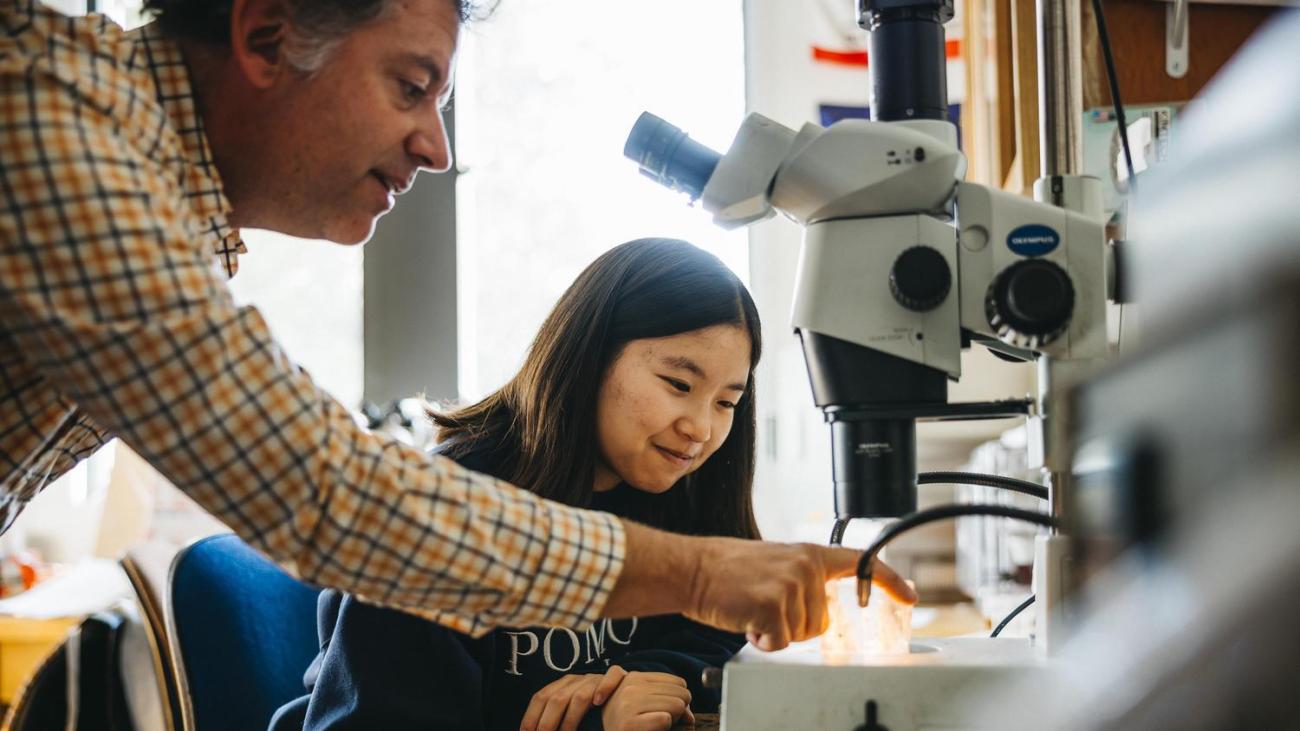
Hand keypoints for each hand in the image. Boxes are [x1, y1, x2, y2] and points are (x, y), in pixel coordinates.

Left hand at [520, 666, 629, 730]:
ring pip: (581, 694)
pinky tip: (598, 702)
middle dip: (546, 722)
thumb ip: (559, 719)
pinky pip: (611, 677)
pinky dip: (604, 688)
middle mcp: (578, 679)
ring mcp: (597, 678)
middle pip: (557, 698)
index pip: (541, 697)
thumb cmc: (598, 709)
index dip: (531, 716)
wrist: (630, 695)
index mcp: (564, 685)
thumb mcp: (573, 711)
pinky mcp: (619, 677)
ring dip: (571, 718)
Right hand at [600, 671, 693, 730]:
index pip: (678, 682)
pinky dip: (665, 728)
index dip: (679, 699)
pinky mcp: (630, 723)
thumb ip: (666, 699)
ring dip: (673, 720)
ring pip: (677, 705)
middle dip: (679, 710)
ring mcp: (629, 704)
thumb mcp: (641, 703)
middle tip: (662, 721)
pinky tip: (650, 730)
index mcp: (633, 678)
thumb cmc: (625, 724)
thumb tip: (689, 714)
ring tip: (655, 726)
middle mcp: (630, 687)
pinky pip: (665, 719)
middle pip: (681, 693)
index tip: (668, 710)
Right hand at [604, 523, 915, 652]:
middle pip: (821, 623)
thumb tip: (821, 610)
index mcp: (809, 554)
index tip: (911, 595)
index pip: (860, 563)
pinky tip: (746, 621)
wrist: (692, 569)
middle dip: (794, 625)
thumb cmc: (728, 573)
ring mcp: (791, 584)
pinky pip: (782, 642)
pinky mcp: (773, 604)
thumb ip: (803, 580)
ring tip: (752, 609)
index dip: (889, 580)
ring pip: (802, 635)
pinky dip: (763, 641)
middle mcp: (806, 566)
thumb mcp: (775, 565)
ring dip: (776, 633)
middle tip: (763, 606)